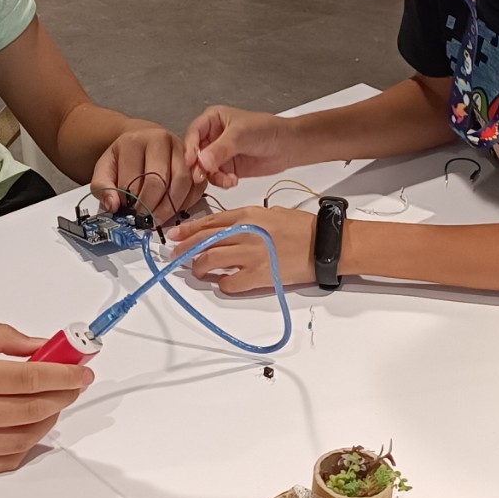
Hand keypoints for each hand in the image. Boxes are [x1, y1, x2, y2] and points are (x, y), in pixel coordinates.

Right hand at [0, 317, 92, 475]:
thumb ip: (3, 337)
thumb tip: (40, 345)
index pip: (26, 380)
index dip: (62, 375)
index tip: (81, 370)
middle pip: (29, 410)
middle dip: (62, 394)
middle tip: (75, 382)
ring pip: (21, 439)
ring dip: (48, 419)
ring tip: (56, 401)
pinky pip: (3, 461)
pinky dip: (26, 445)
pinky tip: (33, 426)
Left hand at [90, 125, 205, 222]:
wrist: (142, 140)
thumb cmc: (125, 157)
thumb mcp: (105, 168)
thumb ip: (102, 186)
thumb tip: (113, 206)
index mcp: (135, 141)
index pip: (134, 178)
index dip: (131, 202)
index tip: (128, 213)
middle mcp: (161, 139)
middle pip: (160, 180)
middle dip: (151, 206)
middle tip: (143, 219)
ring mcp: (180, 148)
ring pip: (182, 182)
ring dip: (170, 207)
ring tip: (157, 218)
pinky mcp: (194, 160)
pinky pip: (196, 185)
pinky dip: (186, 202)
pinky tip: (173, 210)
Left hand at [170, 206, 316, 292]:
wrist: (323, 244)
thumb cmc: (302, 228)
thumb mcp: (269, 213)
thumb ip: (245, 220)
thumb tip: (226, 229)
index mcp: (247, 215)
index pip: (209, 221)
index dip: (188, 229)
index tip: (174, 234)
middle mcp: (244, 234)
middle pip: (203, 241)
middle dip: (185, 248)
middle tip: (176, 254)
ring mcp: (250, 256)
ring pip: (210, 261)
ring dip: (199, 267)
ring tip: (197, 270)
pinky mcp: (258, 276)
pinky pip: (229, 283)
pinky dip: (222, 284)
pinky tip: (223, 282)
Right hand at [184, 107, 300, 188]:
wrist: (288, 146)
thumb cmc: (268, 130)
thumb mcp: (241, 135)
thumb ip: (221, 149)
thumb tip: (202, 161)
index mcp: (212, 120)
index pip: (192, 134)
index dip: (189, 148)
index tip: (191, 162)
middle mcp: (213, 136)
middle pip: (194, 153)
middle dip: (198, 166)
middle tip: (202, 175)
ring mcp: (219, 153)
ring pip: (204, 168)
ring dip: (213, 176)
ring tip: (227, 178)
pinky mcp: (227, 168)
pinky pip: (215, 178)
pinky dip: (221, 182)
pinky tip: (233, 180)